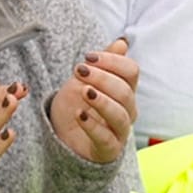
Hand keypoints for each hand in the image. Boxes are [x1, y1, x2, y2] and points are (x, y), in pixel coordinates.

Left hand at [49, 40, 136, 163]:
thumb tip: (122, 42)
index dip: (112, 61)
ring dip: (102, 101)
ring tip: (84, 92)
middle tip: (80, 71)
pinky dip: (93, 126)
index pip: (131, 71)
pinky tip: (80, 115)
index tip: (88, 57)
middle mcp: (127, 110)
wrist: (62, 135)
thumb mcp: (84, 79)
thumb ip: (104, 63)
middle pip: (125, 91)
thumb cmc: (77, 105)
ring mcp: (119, 131)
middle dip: (102, 78)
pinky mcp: (108, 149)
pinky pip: (106, 138)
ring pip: (120, 115)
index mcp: (124, 90)